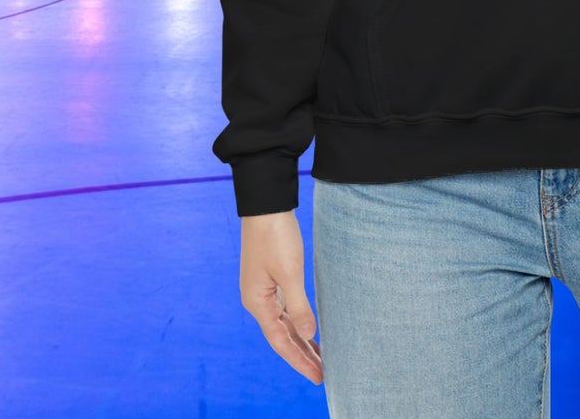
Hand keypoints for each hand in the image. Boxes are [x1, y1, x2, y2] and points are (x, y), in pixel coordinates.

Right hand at [239, 211, 322, 383]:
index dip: (299, 360)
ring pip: (283, 323)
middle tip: (322, 373)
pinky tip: (307, 328)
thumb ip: (298, 306)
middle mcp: (257, 300)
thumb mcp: (290, 272)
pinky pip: (284, 309)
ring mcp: (262, 289)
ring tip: (319, 357)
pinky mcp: (269, 277)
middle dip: (301, 355)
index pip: (281, 341)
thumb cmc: (275, 236)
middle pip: (281, 336)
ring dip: (300, 340)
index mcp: (258, 303)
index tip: (318, 376)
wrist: (266, 204)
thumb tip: (308, 335)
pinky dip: (296, 322)